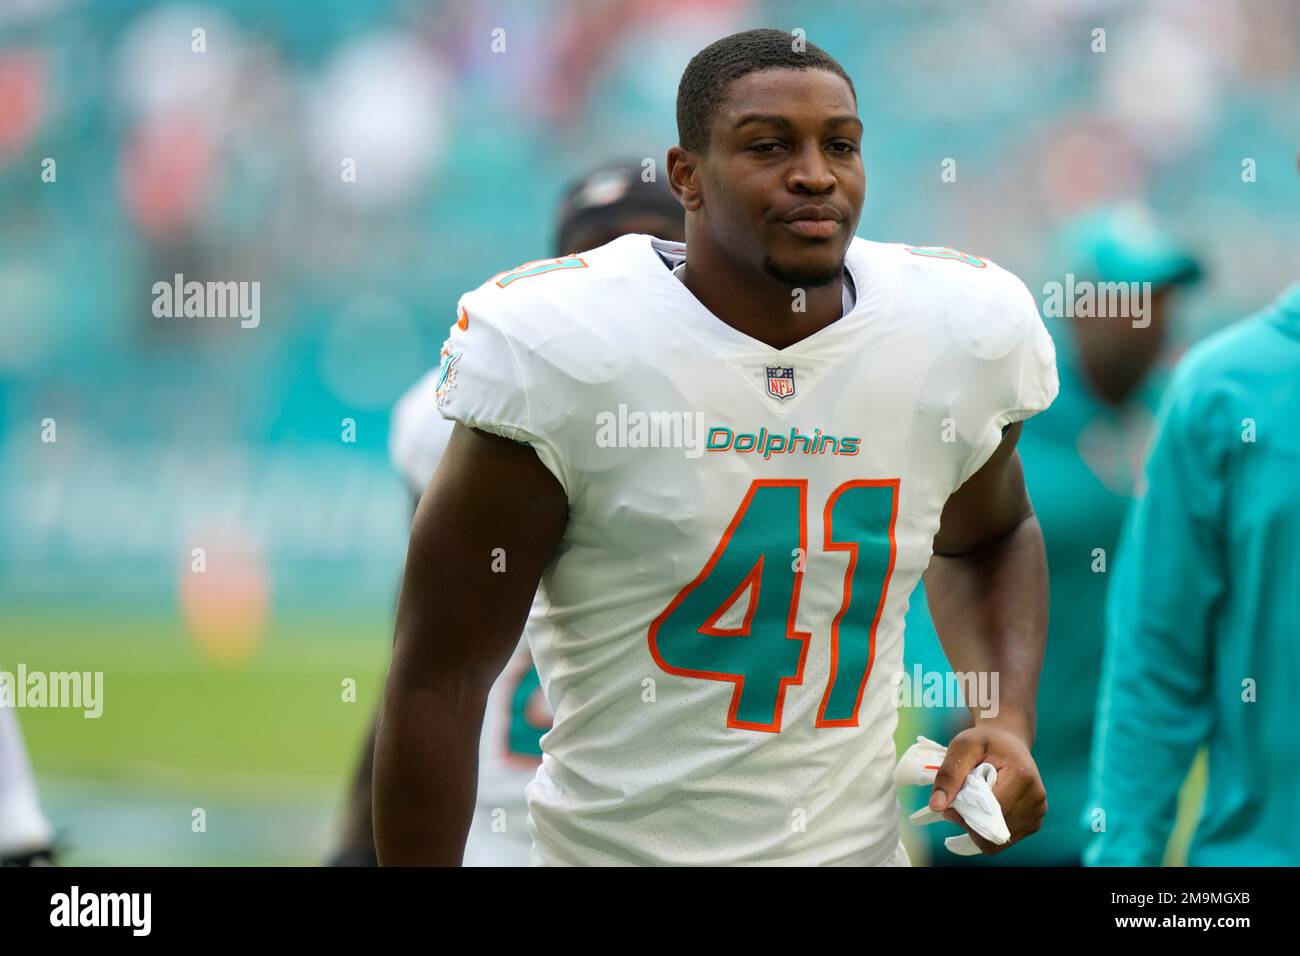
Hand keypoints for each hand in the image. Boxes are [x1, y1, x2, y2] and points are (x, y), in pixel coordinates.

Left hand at [928, 721, 1046, 854]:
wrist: (1008, 742)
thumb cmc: (985, 742)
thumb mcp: (963, 746)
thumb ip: (949, 774)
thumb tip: (937, 806)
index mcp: (1022, 777)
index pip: (989, 812)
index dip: (964, 813)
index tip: (949, 803)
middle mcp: (1036, 799)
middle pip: (993, 830)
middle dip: (969, 822)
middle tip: (959, 803)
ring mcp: (1037, 813)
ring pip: (997, 840)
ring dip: (977, 827)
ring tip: (973, 803)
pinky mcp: (1033, 823)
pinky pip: (1003, 840)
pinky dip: (987, 831)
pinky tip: (983, 810)